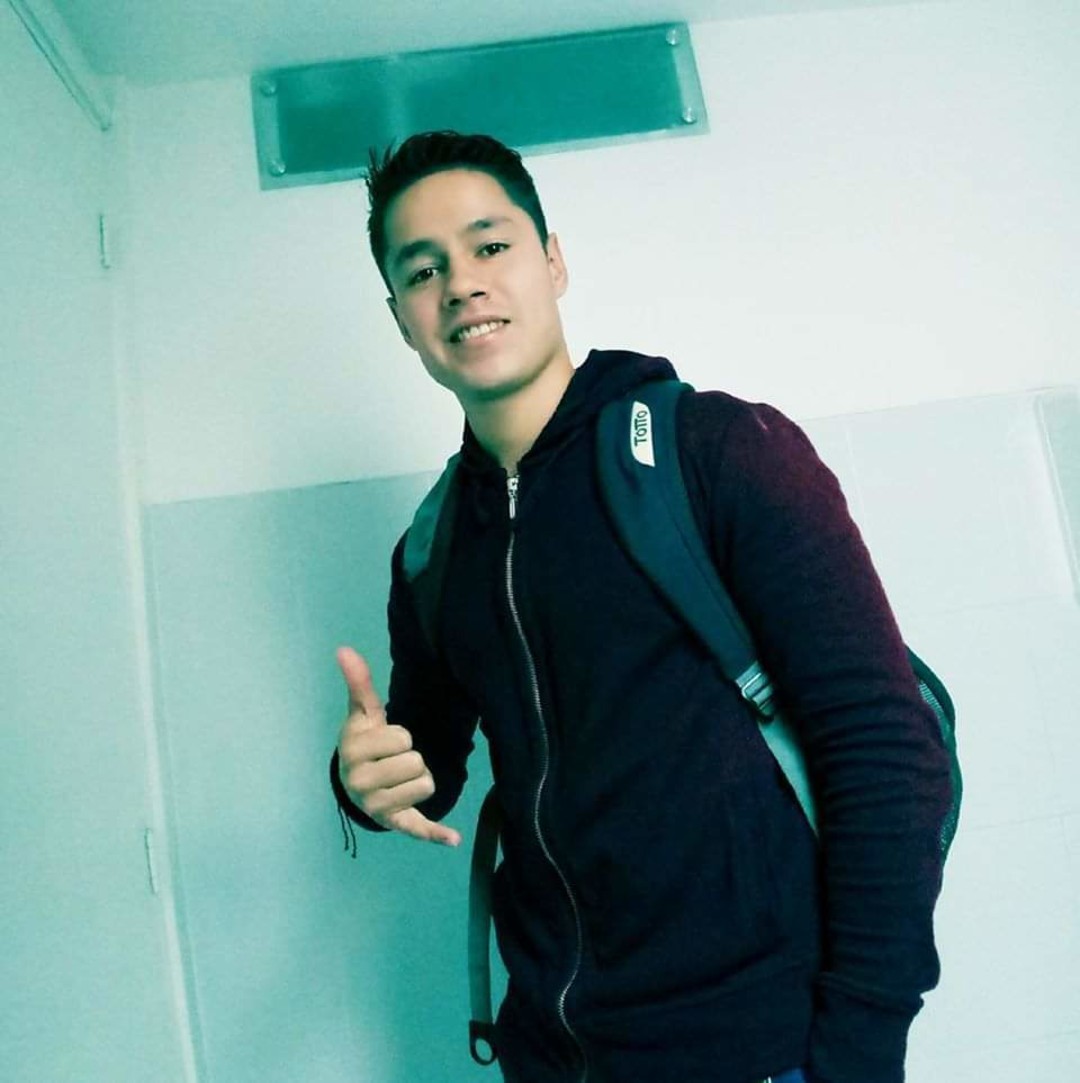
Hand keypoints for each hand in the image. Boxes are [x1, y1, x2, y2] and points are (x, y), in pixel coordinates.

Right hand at [335, 647, 460, 846]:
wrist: (355, 781)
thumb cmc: (364, 742)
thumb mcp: (362, 714)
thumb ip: (358, 683)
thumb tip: (344, 649)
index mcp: (353, 753)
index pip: (403, 738)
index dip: (400, 737)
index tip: (385, 742)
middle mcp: (360, 784)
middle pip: (417, 762)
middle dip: (412, 758)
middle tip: (394, 762)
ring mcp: (377, 808)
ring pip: (427, 785)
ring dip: (421, 779)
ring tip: (400, 779)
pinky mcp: (395, 824)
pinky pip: (419, 828)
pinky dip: (436, 834)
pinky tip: (453, 838)